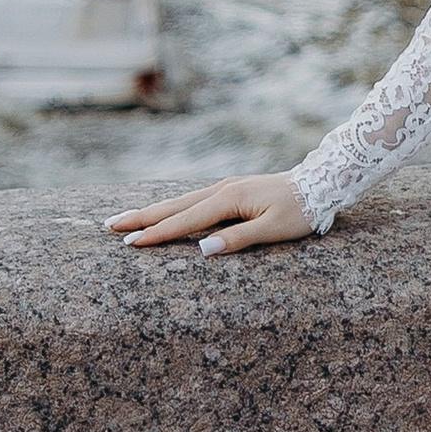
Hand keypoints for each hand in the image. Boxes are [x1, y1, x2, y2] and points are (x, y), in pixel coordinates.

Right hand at [104, 172, 313, 254]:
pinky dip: (172, 207)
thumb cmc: (302, 210)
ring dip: (152, 210)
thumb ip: (239, 239)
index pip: (184, 221)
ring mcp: (225, 187)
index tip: (130, 243)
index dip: (156, 234)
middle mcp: (221, 189)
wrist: (321, 182)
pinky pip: (193, 200)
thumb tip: (203, 249)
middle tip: (109, 226)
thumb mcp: (275, 229)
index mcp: (228, 199)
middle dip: (141, 217)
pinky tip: (163, 212)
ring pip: (180, 201)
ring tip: (126, 218)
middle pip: (173, 206)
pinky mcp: (230, 189)